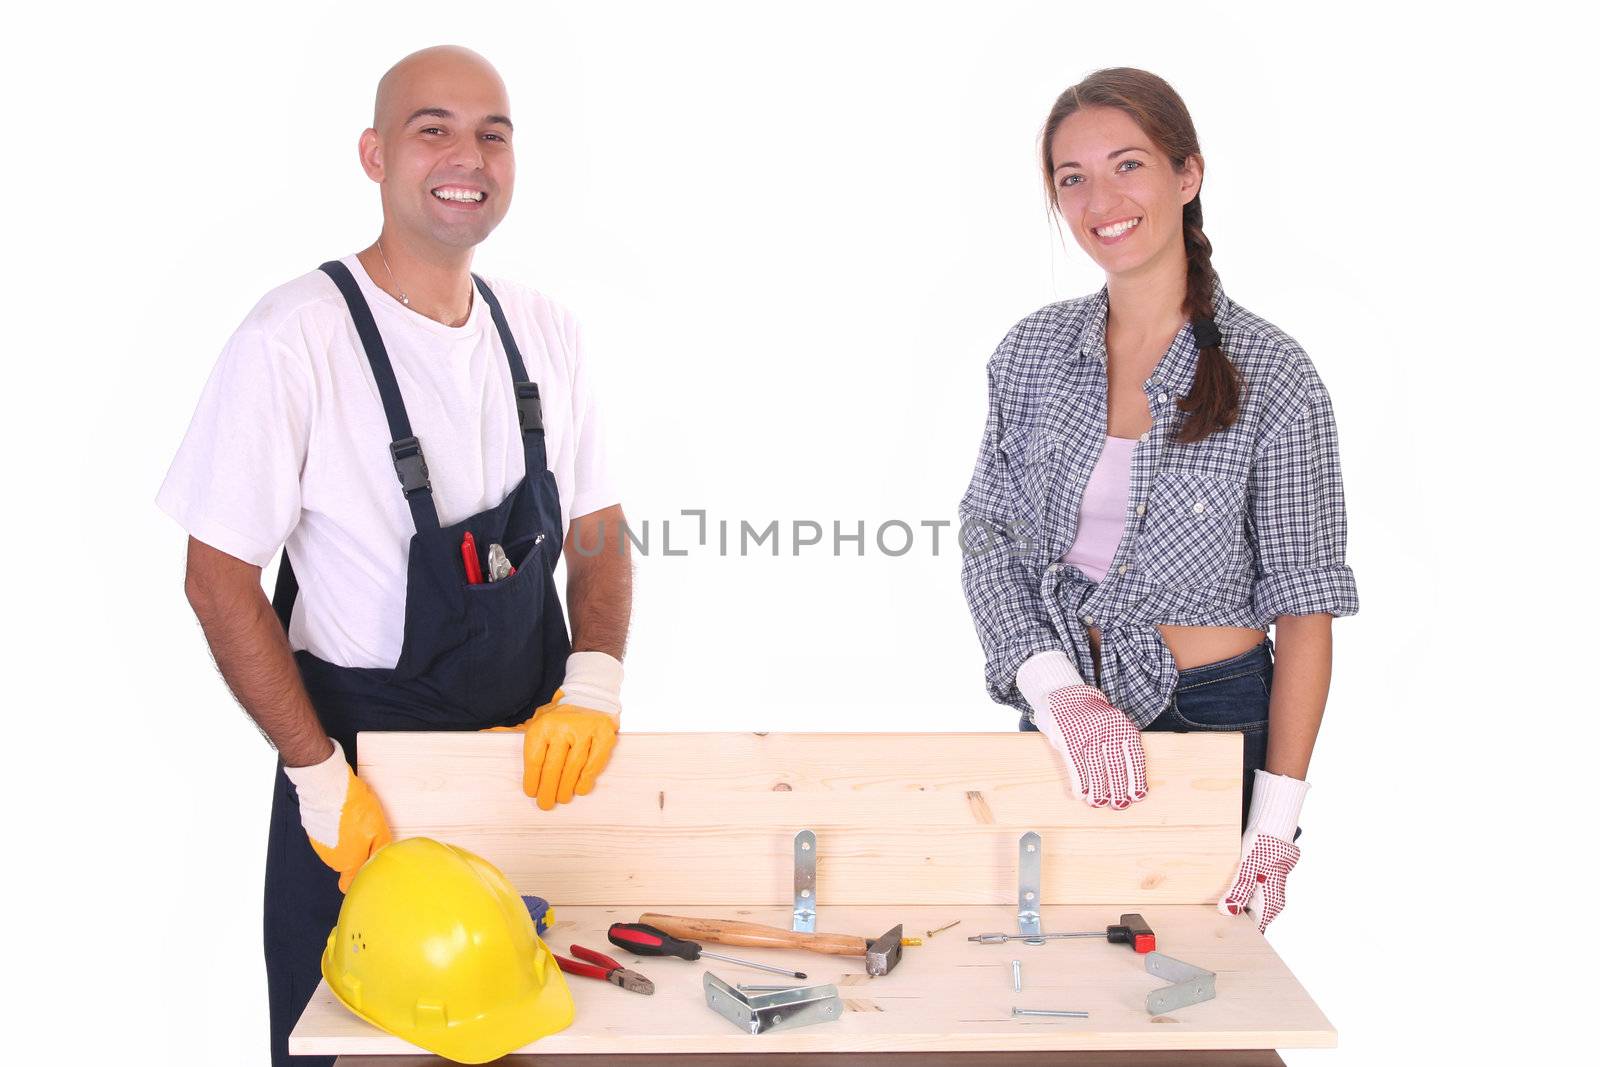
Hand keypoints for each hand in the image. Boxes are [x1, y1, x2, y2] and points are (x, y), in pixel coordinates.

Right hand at [283, 738, 391, 892]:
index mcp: (348, 862)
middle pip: (346, 862)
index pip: (348, 885)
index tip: (365, 871)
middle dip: (356, 851)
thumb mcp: (378, 829)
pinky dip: (335, 828)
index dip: (357, 879)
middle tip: (366, 832)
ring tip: (354, 819)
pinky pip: (328, 835)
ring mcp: (319, 845)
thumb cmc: (353, 809)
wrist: (329, 788)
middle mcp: (331, 858)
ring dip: (345, 837)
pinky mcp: (313, 831)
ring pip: (337, 847)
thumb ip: (380, 849)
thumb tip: (384, 859)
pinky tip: (343, 814)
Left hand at [487, 651, 623, 809]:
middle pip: (553, 767)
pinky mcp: (603, 735)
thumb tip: (484, 733)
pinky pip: (594, 763)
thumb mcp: (535, 720)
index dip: (532, 779)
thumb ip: (513, 730)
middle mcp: (563, 727)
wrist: (590, 696)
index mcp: (543, 725)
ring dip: (566, 787)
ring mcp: (585, 731)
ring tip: (562, 798)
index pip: (534, 759)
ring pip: (573, 767)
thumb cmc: (559, 717)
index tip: (531, 792)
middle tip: (545, 804)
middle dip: (548, 789)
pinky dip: (586, 779)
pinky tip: (580, 789)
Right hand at [1033, 684, 1147, 808]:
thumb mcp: (1112, 725)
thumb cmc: (1093, 718)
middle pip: (1116, 765)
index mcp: (1123, 727)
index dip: (1136, 779)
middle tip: (1118, 805)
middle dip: (1118, 789)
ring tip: (1098, 803)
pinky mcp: (1068, 736)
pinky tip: (1081, 793)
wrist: (1066, 693)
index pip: (1135, 757)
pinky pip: (1076, 763)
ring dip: (1098, 789)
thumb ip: (1120, 746)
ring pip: (1096, 767)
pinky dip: (1079, 780)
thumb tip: (1127, 781)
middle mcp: (1108, 729)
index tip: (1137, 797)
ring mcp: (1087, 732)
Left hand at [1218, 770, 1307, 931]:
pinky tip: (1222, 890)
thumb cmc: (1263, 847)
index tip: (1219, 930)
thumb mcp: (1248, 868)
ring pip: (1246, 907)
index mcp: (1271, 903)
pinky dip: (1235, 895)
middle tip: (1210, 917)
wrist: (1272, 829)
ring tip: (1213, 905)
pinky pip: (1246, 896)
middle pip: (1249, 919)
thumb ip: (1239, 891)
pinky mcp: (1260, 884)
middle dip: (1232, 918)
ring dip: (1232, 905)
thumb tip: (1227, 911)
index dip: (1237, 931)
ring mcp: (1266, 893)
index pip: (1254, 928)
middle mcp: (1271, 902)